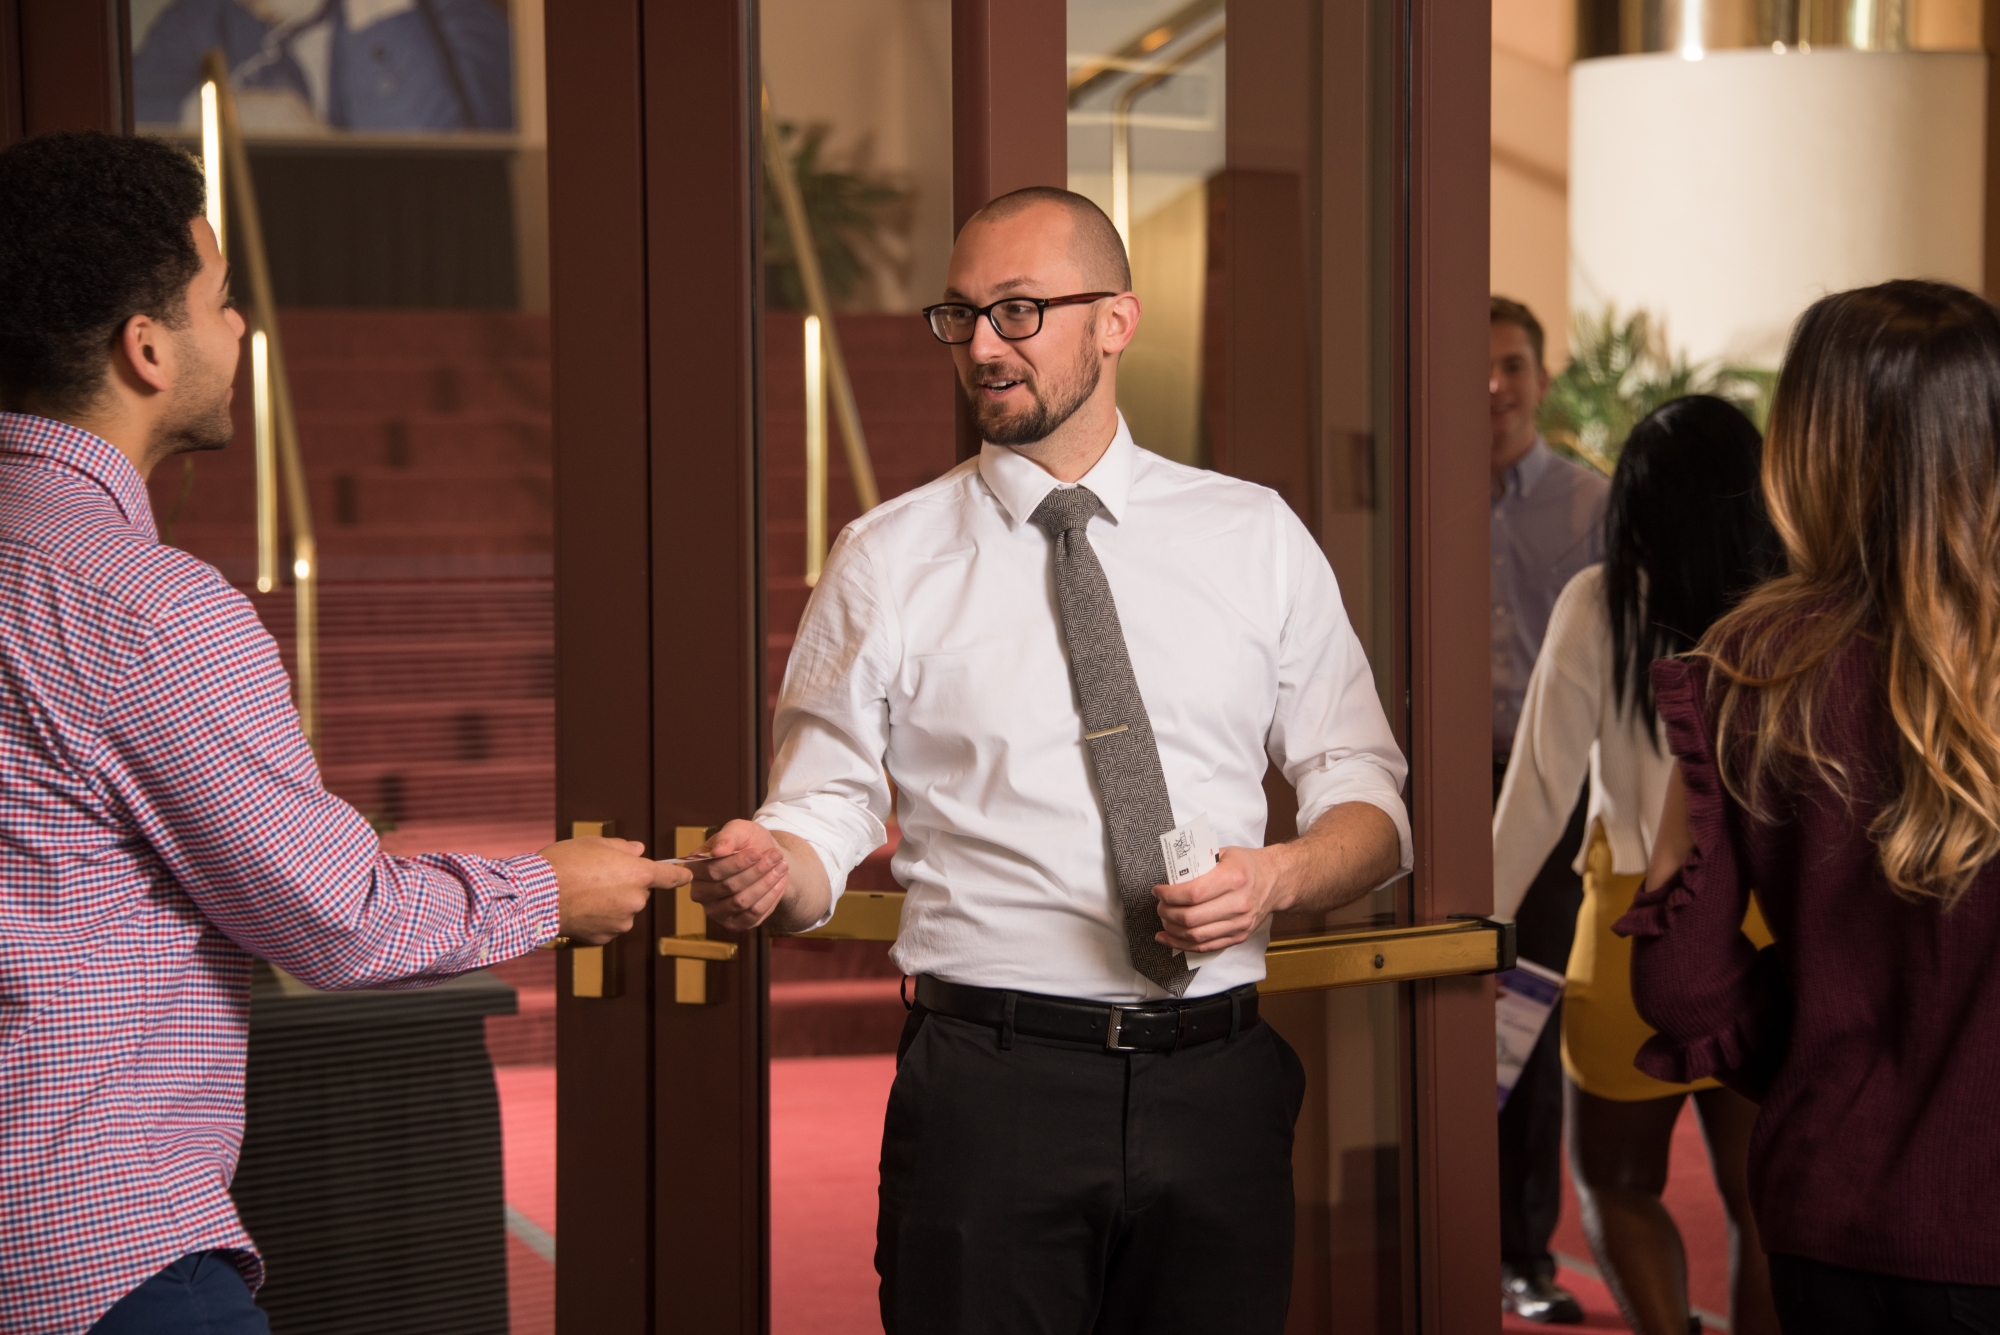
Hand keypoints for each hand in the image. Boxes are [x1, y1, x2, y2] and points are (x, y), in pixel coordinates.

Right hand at [543, 836, 688, 944]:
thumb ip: (622, 848)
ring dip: (612, 904)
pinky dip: (599, 919)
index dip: (680, 875)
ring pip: (624, 910)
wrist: (538, 895)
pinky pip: (608, 926)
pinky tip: (580, 909)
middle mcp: (636, 901)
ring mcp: (621, 922)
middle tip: (598, 876)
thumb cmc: (566, 863)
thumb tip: (638, 850)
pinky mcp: (605, 937)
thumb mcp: (595, 844)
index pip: (671, 876)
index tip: (687, 875)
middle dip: (626, 886)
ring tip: (584, 893)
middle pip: (640, 893)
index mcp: (639, 874)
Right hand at [687, 819, 792, 931]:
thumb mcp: (739, 830)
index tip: (757, 853)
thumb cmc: (748, 843)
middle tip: (776, 857)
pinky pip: (753, 915)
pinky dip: (770, 897)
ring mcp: (716, 912)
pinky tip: (780, 881)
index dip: (737, 863)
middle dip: (756, 871)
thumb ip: (727, 836)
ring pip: (742, 902)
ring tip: (782, 866)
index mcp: (695, 869)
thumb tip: (717, 852)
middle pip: (729, 887)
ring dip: (765, 883)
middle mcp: (700, 893)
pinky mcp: (734, 924)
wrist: (766, 859)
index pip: (712, 870)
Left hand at [1152, 844, 1293, 952]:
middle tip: (1159, 905)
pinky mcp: (1239, 936)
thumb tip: (1170, 876)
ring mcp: (1240, 924)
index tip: (1158, 891)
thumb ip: (1199, 863)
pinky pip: (1205, 946)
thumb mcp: (1224, 854)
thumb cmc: (1246, 865)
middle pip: (1191, 917)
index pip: (1192, 893)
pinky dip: (1182, 944)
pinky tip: (1168, 938)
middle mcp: (1238, 903)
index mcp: (1233, 878)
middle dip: (1166, 913)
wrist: (1276, 881)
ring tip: (1163, 919)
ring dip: (1172, 930)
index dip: (1169, 895)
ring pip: (1196, 936)